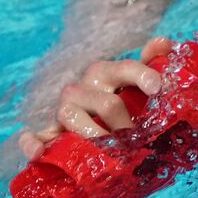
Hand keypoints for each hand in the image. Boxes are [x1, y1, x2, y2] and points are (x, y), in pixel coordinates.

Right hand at [19, 37, 171, 159]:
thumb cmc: (122, 99)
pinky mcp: (48, 132)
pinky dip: (33, 143)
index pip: (125, 68)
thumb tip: (164, 43)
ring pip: (73, 118)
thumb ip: (151, 63)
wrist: (93, 121)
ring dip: (96, 138)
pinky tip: (38, 152)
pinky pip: (33, 136)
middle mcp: (81, 88)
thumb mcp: (136, 82)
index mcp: (105, 72)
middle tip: (140, 141)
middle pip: (108, 104)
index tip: (157, 88)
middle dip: (127, 125)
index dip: (142, 76)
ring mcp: (63, 110)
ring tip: (115, 154)